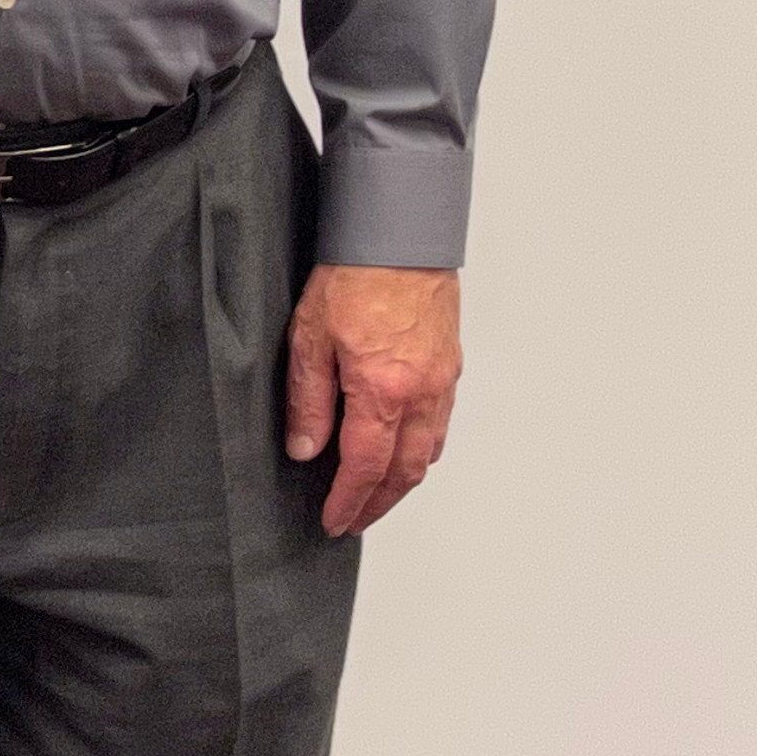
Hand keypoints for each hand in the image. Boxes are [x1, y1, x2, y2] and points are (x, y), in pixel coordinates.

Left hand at [284, 263, 461, 536]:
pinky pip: (441, 424)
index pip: (365, 467)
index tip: (334, 521)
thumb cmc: (353, 276)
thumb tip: (305, 450)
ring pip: (429, 452)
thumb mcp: (309, 337)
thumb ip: (308, 400)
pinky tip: (403, 450)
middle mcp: (421, 393)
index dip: (350, 501)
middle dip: (379, 503)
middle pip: (405, 471)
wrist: (399, 234)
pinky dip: (422, 449)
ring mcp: (442, 381)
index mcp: (383, 391)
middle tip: (354, 520)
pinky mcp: (450, 366)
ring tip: (375, 494)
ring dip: (403, 481)